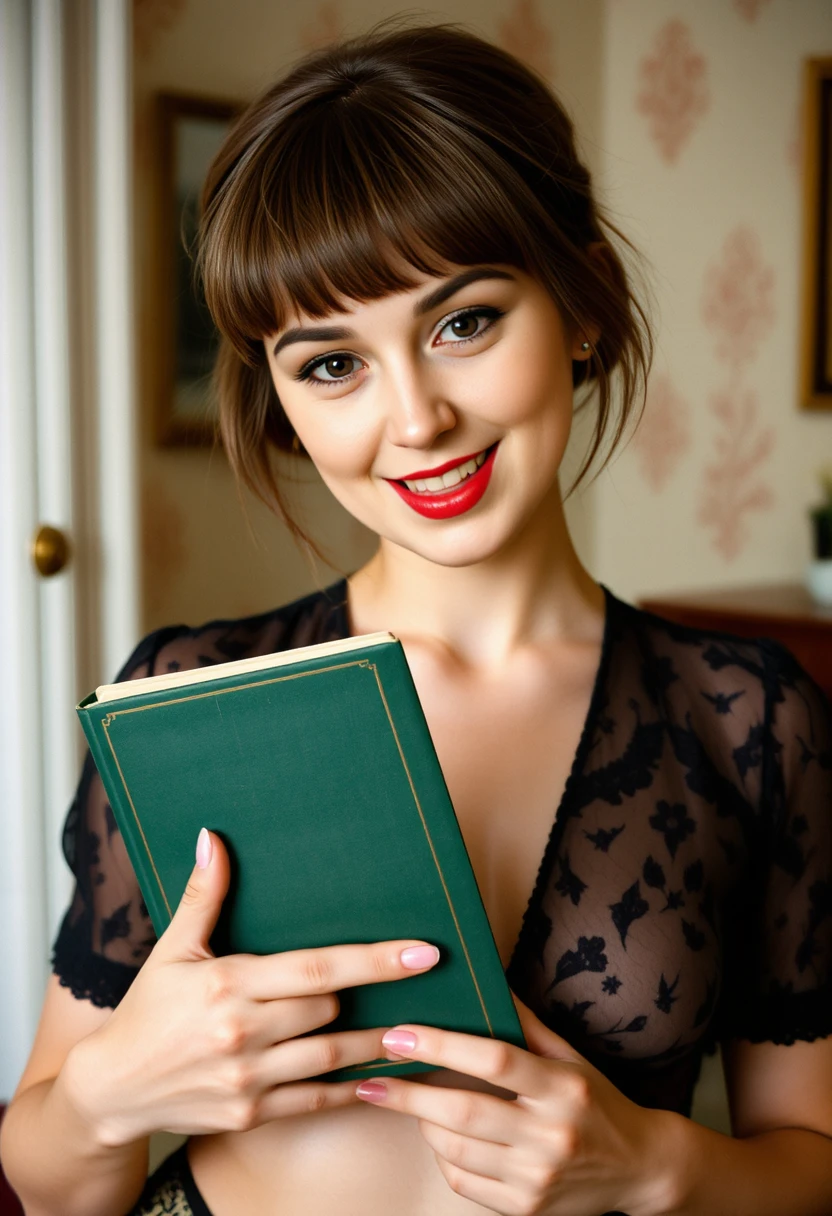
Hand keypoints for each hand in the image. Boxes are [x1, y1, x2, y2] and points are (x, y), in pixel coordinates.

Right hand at [65, 830, 439, 1146]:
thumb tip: (214, 839)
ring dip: (375, 1044)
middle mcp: (241, 1032)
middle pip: (327, 1009)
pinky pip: (314, 1100)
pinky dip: (351, 1090)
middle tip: (399, 985)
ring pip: (330, 1056)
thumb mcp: (172, 949)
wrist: (111, 1088)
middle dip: (356, 997)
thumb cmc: (147, 1010)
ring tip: (413, 1033)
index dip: (373, 960)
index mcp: (228, 984)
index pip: (316, 969)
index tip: (422, 953)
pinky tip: (380, 1079)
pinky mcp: (249, 1114)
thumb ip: (204, 897)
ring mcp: (246, 1078)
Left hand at [355, 999, 671, 1215]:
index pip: (495, 1059)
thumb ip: (526, 1023)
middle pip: (465, 1110)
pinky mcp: (527, 1209)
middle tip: (370, 1076)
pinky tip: (440, 1136)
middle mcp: (552, 1133)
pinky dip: (443, 1156)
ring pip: (457, 1149)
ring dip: (422, 1121)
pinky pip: (465, 1182)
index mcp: (563, 1086)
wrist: (640, 1169)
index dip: (442, 1044)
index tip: (399, 1035)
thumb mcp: (570, 1056)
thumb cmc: (598, 1102)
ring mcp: (539, 1177)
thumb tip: (484, 979)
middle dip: (408, 1092)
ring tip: (406, 1099)